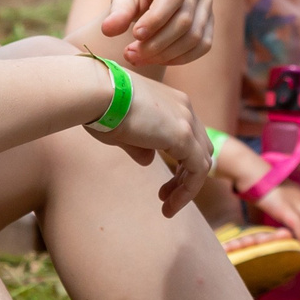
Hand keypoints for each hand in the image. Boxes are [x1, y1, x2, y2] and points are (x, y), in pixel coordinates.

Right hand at [83, 65, 212, 212]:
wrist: (97, 92)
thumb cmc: (101, 107)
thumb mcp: (124, 131)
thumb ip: (141, 146)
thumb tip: (149, 160)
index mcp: (172, 102)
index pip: (189, 136)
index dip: (181, 163)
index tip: (164, 184)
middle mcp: (185, 108)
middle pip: (200, 149)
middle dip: (185, 176)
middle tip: (165, 196)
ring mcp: (186, 121)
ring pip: (202, 162)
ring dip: (187, 188)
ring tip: (168, 207)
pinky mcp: (182, 136)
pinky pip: (198, 170)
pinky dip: (188, 190)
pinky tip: (170, 204)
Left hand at [96, 0, 213, 69]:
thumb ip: (117, 11)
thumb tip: (108, 30)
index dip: (156, 18)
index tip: (135, 35)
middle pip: (185, 19)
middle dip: (156, 43)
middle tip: (130, 54)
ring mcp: (206, 1)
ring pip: (195, 35)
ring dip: (166, 54)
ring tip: (139, 58)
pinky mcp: (210, 20)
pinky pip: (202, 45)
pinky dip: (180, 58)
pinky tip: (157, 59)